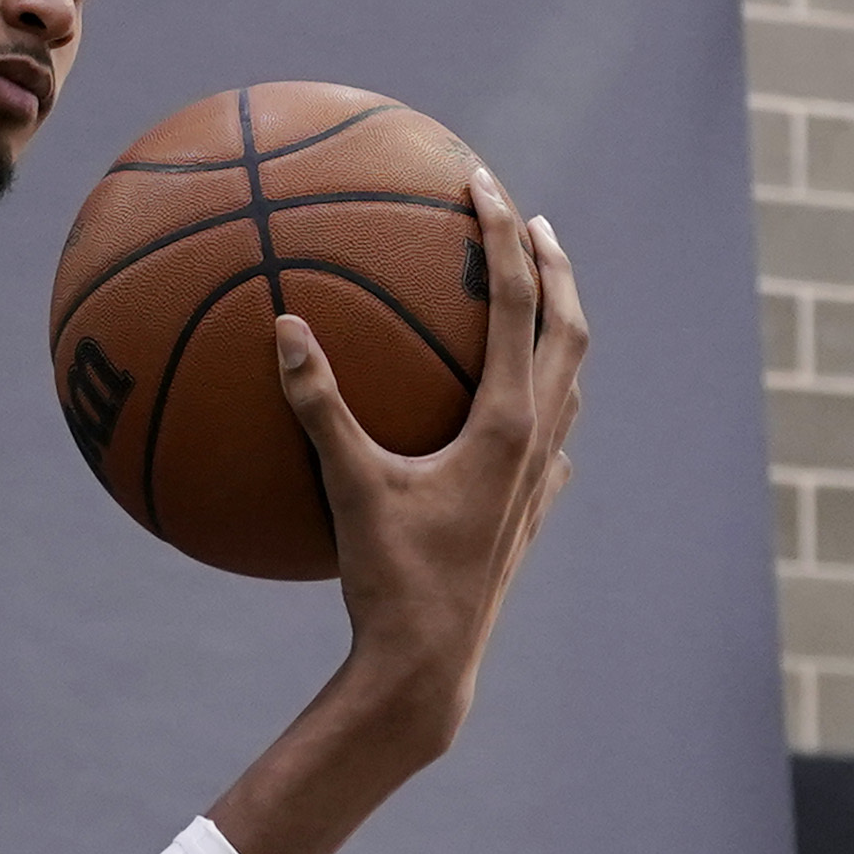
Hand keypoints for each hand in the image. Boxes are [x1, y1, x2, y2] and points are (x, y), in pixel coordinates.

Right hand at [271, 167, 586, 758]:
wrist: (431, 669)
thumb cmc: (389, 580)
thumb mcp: (348, 484)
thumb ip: (317, 404)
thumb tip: (282, 326)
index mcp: (504, 423)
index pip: (518, 302)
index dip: (503, 234)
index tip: (485, 184)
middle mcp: (538, 442)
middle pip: (570, 331)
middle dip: (555, 267)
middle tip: (529, 221)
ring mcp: (541, 480)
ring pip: (569, 383)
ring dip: (557, 329)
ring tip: (531, 296)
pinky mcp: (531, 513)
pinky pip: (550, 438)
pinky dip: (538, 399)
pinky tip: (511, 407)